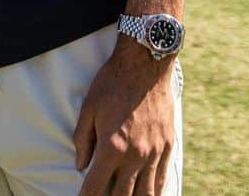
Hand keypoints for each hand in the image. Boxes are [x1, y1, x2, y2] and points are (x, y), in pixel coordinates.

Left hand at [74, 43, 177, 195]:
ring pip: (146, 194)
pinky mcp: (167, 147)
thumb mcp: (89, 107)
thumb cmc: (112, 83)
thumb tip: (80, 164)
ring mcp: (154, 153)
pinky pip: (161, 179)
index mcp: (112, 147)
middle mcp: (135, 156)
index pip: (96, 185)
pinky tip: (147, 194)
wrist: (145, 65)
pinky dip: (154, 191)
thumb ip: (83, 138)